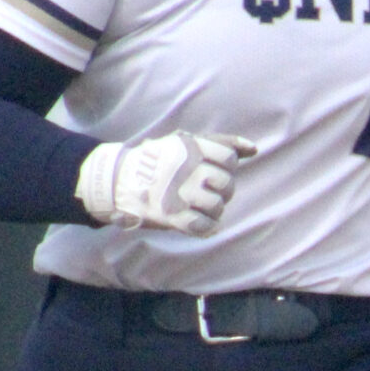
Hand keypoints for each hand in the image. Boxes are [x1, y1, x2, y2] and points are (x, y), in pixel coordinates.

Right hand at [76, 131, 257, 235]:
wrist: (116, 181)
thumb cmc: (157, 161)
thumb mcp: (184, 142)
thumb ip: (220, 143)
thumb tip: (253, 149)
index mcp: (189, 148)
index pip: (228, 158)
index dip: (226, 167)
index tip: (213, 169)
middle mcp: (186, 169)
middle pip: (226, 184)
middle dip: (221, 190)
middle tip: (206, 190)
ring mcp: (179, 194)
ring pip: (217, 206)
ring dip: (213, 210)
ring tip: (199, 205)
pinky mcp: (172, 217)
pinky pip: (205, 227)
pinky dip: (205, 227)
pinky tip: (197, 220)